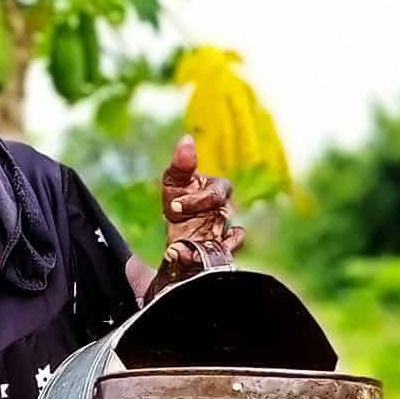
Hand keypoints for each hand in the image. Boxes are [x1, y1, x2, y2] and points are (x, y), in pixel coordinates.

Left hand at [146, 135, 244, 298]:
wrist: (175, 241)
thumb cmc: (178, 205)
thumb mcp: (174, 183)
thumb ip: (181, 164)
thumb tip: (187, 139)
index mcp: (217, 193)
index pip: (218, 191)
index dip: (198, 198)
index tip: (173, 206)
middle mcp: (225, 214)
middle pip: (225, 213)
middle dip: (201, 214)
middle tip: (176, 218)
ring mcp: (224, 237)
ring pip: (226, 239)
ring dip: (205, 242)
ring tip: (181, 250)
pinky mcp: (219, 257)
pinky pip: (223, 258)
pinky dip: (204, 259)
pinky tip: (185, 258)